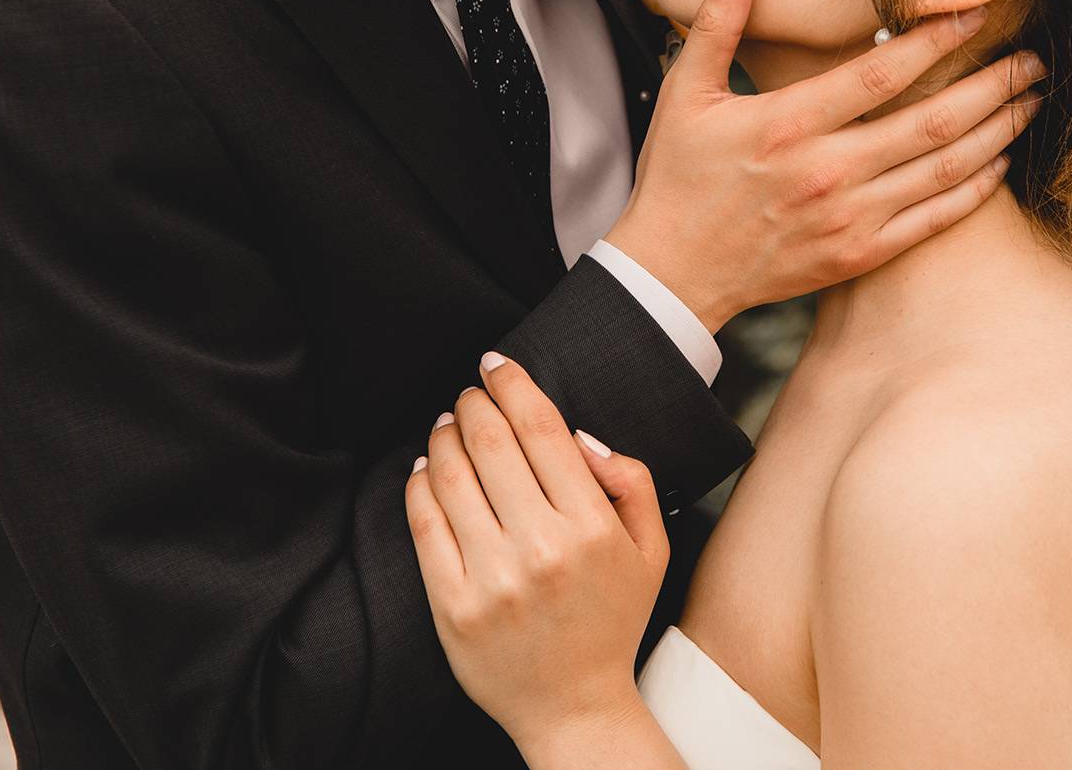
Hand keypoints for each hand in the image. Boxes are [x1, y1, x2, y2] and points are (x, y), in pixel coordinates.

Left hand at [406, 353, 666, 756]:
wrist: (574, 708)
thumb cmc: (612, 621)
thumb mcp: (652, 549)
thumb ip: (632, 481)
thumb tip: (579, 435)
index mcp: (592, 528)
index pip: (542, 429)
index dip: (513, 384)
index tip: (496, 363)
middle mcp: (541, 549)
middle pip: (490, 442)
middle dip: (474, 402)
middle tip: (470, 391)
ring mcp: (492, 579)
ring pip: (451, 475)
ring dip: (444, 434)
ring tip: (448, 423)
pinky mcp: (452, 605)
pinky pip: (424, 523)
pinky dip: (419, 482)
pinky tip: (426, 467)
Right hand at [607, 0, 1045, 330]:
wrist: (671, 274)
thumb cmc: (677, 181)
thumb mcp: (683, 95)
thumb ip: (716, 27)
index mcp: (786, 125)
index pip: (878, 75)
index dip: (934, 42)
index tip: (976, 15)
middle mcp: (826, 172)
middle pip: (931, 122)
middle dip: (991, 86)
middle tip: (1032, 59)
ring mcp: (847, 217)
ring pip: (943, 170)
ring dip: (996, 132)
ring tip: (1031, 101)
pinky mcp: (858, 254)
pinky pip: (932, 220)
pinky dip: (973, 190)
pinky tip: (999, 162)